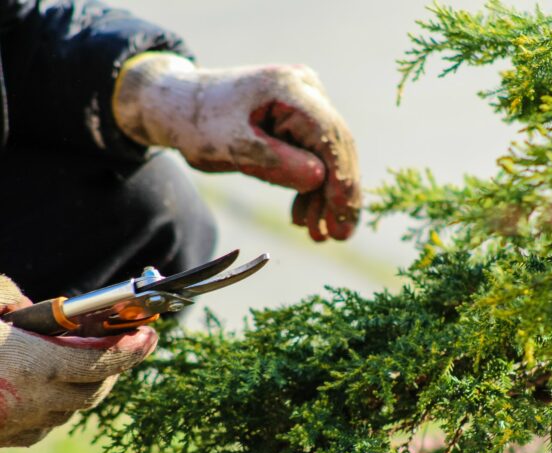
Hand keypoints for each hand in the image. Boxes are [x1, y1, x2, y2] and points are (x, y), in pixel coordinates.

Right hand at [0, 276, 156, 446]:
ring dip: (88, 385)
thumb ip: (10, 296)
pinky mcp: (1, 439)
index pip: (104, 362)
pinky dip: (59, 404)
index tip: (151, 334)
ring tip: (92, 359)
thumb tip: (31, 307)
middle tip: (128, 342)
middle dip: (117, 366)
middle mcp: (33, 402)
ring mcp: (17, 425)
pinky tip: (53, 384)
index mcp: (34, 366)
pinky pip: (46, 424)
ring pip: (73, 409)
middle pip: (96, 389)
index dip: (133, 349)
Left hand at [113, 54, 360, 241]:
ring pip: (327, 155)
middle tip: (339, 236)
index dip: (342, 178)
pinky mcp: (299, 119)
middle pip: (335, 146)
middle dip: (338, 194)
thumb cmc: (199, 124)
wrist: (179, 106)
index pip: (329, 135)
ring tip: (318, 235)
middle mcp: (306, 90)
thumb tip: (320, 179)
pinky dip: (310, 187)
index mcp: (289, 89)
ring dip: (324, 197)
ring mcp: (305, 103)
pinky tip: (304, 216)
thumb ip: (274, 162)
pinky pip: (314, 155)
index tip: (343, 216)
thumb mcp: (231, 147)